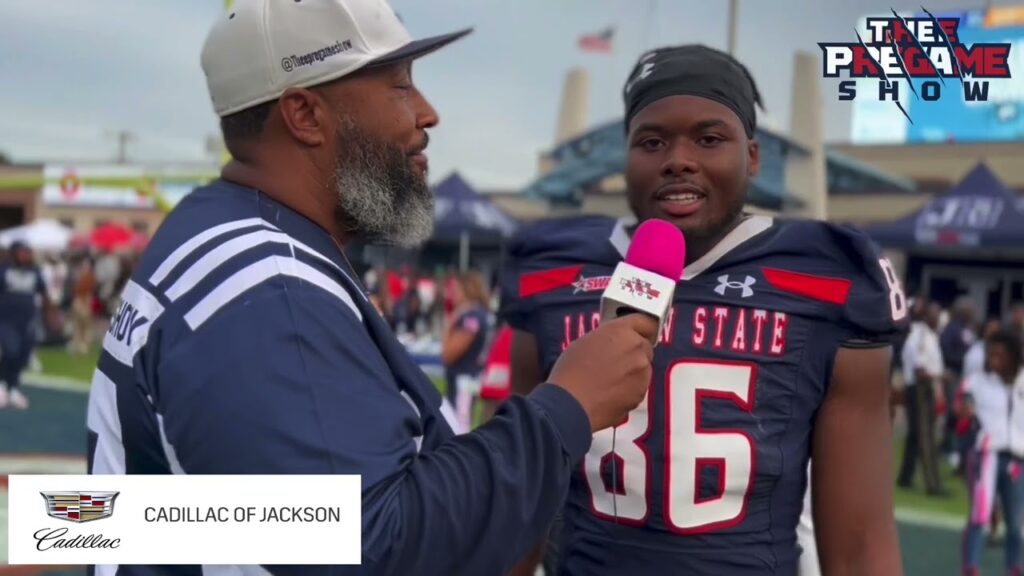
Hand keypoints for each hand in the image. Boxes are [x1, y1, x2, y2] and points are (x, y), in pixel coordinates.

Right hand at [547, 313, 656, 431]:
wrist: (571, 404)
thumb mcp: (586, 341)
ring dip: (632, 371)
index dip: (640, 328)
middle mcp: (637, 349)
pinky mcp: (641, 394)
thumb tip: (614, 343)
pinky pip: (638, 387)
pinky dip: (629, 389)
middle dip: (634, 351)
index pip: (645, 322)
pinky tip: (610, 393)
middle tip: (614, 360)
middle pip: (645, 346)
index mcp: (622, 331)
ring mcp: (642, 373)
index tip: (635, 332)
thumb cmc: (571, 372)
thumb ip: (609, 338)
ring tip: (609, 380)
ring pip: (643, 368)